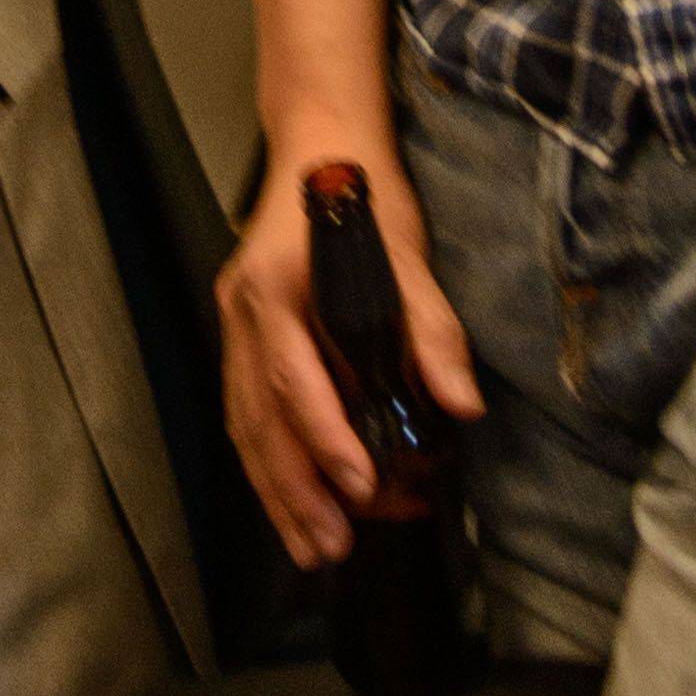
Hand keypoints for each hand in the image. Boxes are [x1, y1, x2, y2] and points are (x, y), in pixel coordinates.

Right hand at [208, 134, 480, 572]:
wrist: (321, 145)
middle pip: (260, 418)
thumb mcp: (408, 255)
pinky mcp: (239, 340)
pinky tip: (292, 507)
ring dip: (277, 492)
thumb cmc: (367, 197)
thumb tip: (463, 407)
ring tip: (313, 550)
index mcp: (274, 289)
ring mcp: (232, 328)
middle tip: (333, 548)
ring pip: (246, 426)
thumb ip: (431, 331)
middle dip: (296, 490)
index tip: (359, 489)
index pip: (293, 378)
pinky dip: (268, 466)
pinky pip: (245, 414)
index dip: (325, 439)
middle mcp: (241, 313)